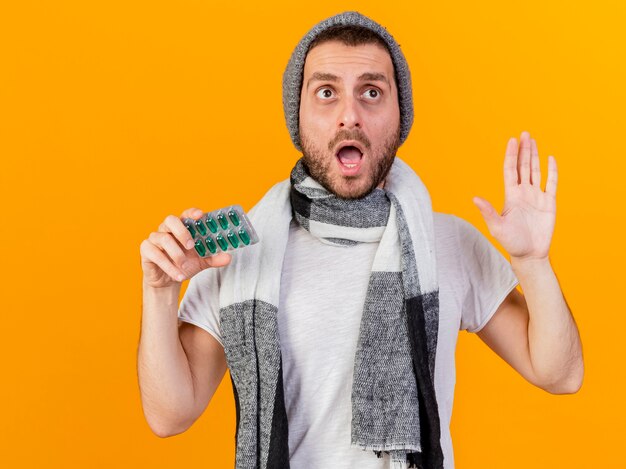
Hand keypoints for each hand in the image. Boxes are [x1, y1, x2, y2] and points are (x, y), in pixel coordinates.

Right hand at [140, 207, 231, 288]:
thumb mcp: (201, 262)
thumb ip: (213, 258)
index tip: (200, 215)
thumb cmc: (185, 264)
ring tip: (185, 267)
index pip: (186, 214)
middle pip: (170, 220)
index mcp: (181, 227)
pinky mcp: (146, 249)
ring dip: (177, 254)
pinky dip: (168, 266)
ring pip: (164, 239)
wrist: (169, 280)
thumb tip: (228, 257)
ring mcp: (155, 238)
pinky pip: (155, 254)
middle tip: (192, 246)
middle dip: (182, 231)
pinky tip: (178, 275)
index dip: (192, 212)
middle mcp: (167, 229)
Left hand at [473, 131, 556, 261]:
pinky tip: (551, 159)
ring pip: (536, 171)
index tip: (512, 140)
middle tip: (524, 133)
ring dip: (535, 156)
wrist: (529, 254)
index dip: (511, 155)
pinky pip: (552, 183)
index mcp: (511, 195)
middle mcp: (523, 192)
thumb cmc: (510, 242)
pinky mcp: (549, 203)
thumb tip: (474, 199)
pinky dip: (552, 171)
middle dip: (524, 150)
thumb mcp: (496, 226)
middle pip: (523, 166)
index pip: (510, 170)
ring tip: (533, 140)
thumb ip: (487, 212)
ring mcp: (537, 196)